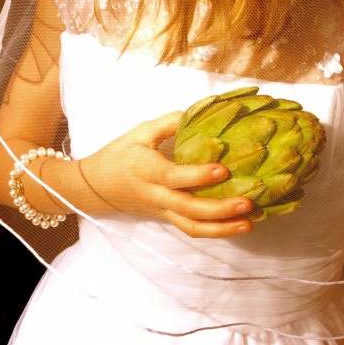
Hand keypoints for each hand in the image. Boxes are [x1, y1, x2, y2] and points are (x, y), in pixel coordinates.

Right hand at [80, 112, 252, 237]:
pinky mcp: (167, 219)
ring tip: (248, 224)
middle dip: (219, 209)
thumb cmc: (119, 155)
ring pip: (192, 227)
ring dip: (221, 229)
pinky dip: (216, 231)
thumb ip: (169, 123)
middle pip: (188, 208)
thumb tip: (201, 113)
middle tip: (248, 202)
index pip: (174, 176)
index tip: (222, 170)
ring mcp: (162, 211)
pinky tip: (238, 226)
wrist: (95, 188)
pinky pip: (191, 229)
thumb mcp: (140, 132)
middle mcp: (156, 195)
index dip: (198, 176)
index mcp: (147, 170)